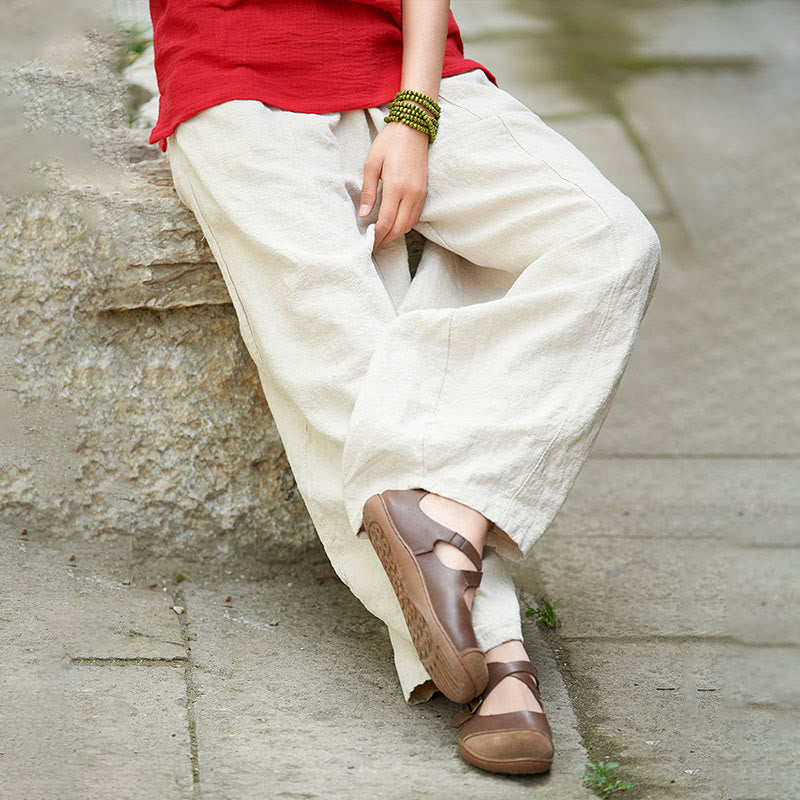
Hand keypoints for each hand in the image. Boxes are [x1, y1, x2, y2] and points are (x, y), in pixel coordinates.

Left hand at [359, 120, 429, 250]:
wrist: (413, 128)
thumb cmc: (389, 143)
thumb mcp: (371, 164)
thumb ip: (368, 191)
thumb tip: (364, 214)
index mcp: (396, 187)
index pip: (387, 221)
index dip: (377, 236)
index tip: (369, 242)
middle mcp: (411, 194)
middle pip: (400, 228)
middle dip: (386, 239)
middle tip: (374, 244)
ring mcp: (420, 194)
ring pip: (409, 224)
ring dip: (396, 234)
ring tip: (382, 236)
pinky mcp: (424, 192)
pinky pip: (415, 216)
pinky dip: (404, 224)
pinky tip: (394, 224)